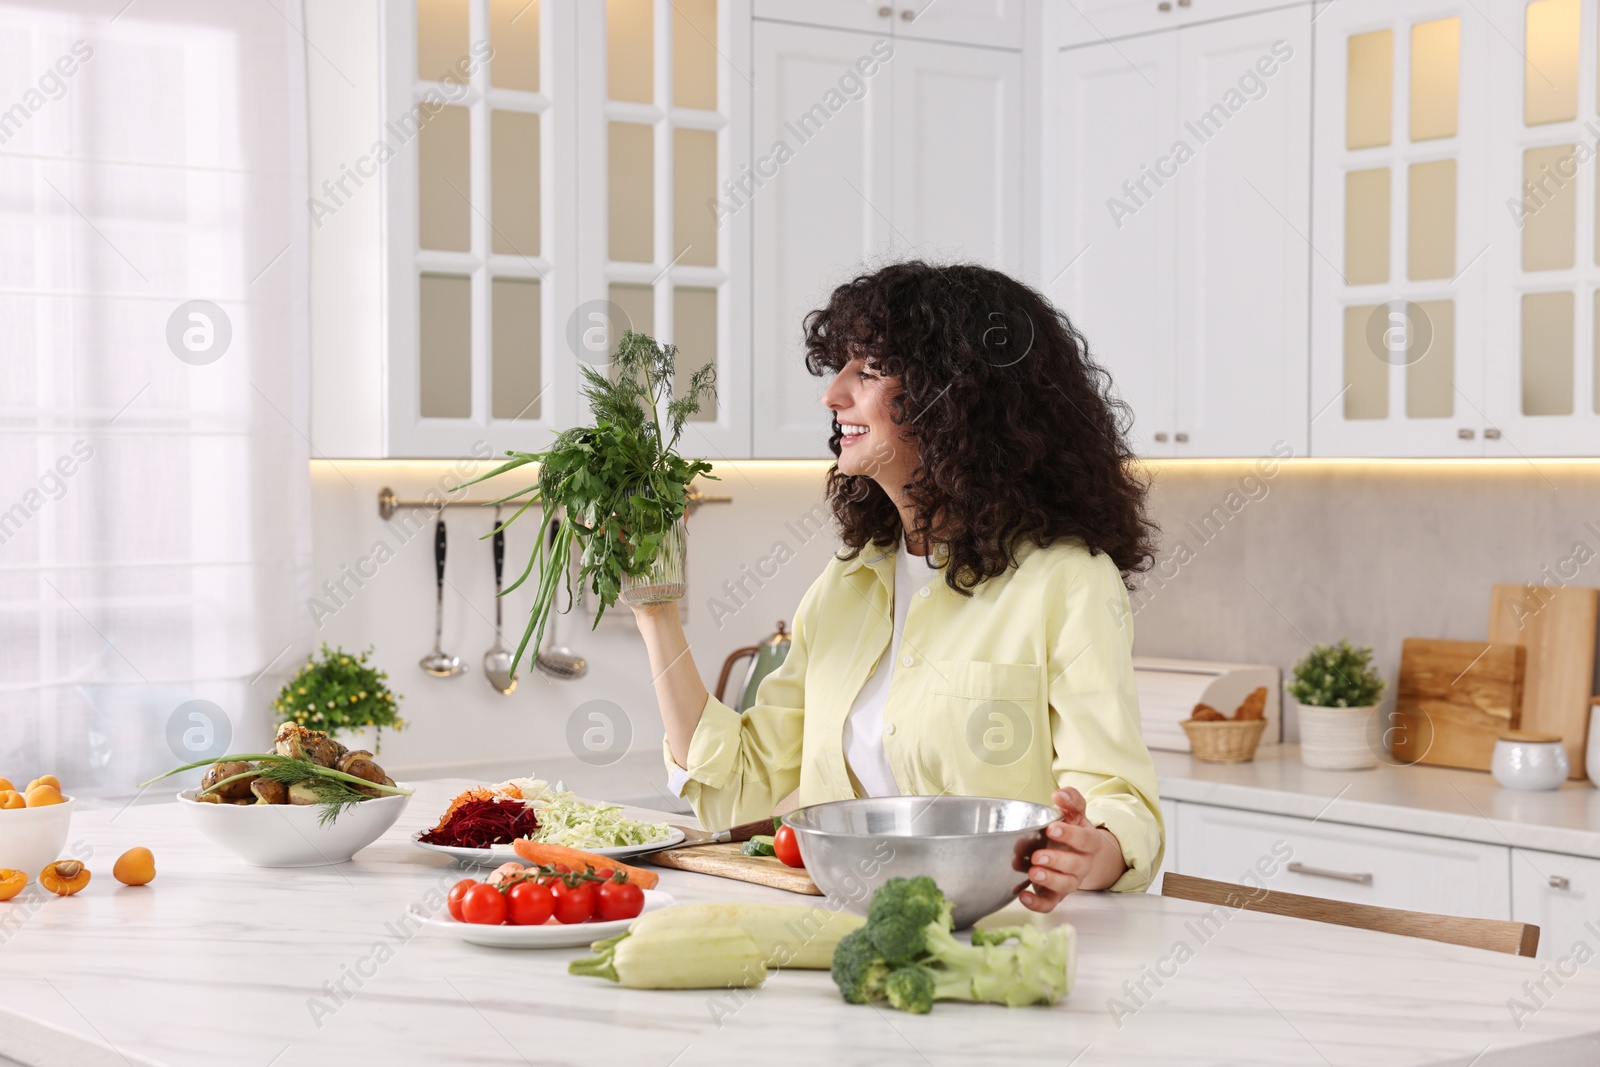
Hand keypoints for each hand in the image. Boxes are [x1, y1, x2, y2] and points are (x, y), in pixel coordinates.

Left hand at [1015, 788, 1126, 911]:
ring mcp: (1069, 881)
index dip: (1070, 835)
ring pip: (1064, 885)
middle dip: (1056, 861)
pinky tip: (1022, 896)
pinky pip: (1049, 903)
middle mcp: (1082, 864)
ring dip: (1048, 880)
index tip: (1051, 828)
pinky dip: (1037, 904)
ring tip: (1032, 873)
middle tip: (1037, 855)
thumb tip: (1059, 794)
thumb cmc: (1071, 830)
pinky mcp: (1055, 895)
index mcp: (1089, 842)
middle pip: (1075, 866)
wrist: (1074, 853)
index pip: (1085, 840)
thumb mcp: (1074, 813)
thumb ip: (1070, 800)